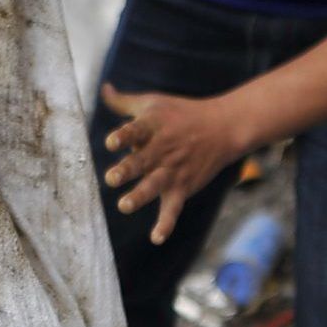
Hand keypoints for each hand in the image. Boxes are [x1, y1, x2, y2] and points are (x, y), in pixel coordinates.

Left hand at [101, 85, 250, 245]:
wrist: (223, 127)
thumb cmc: (180, 114)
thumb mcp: (152, 103)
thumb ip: (123, 102)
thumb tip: (103, 89)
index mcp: (153, 127)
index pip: (136, 130)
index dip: (124, 136)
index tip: (111, 141)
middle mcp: (162, 149)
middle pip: (142, 160)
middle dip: (127, 169)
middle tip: (112, 177)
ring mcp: (173, 170)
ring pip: (155, 185)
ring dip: (140, 196)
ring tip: (124, 205)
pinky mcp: (182, 187)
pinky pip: (173, 208)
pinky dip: (166, 224)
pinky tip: (156, 238)